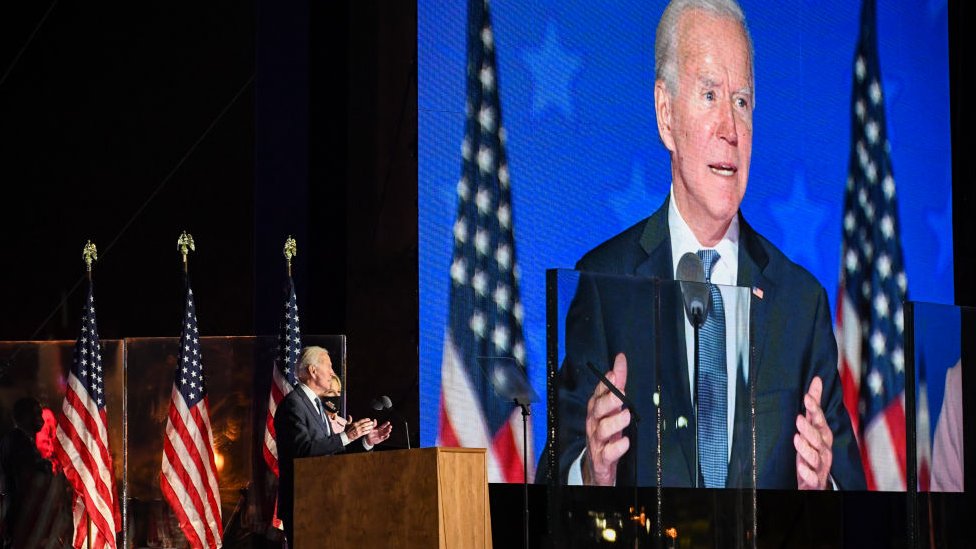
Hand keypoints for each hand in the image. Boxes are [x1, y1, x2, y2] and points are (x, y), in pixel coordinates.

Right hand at [344, 417, 375, 441]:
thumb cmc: (346, 431)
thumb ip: (349, 420)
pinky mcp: (359, 435)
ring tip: (372, 426)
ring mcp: (358, 431)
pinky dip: (367, 431)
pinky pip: (364, 432)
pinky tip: (369, 430)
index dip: (366, 420)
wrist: (345, 436)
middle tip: (372, 422)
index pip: (361, 421)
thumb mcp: (347, 424)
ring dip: (369, 427)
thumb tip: (349, 416)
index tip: (369, 419)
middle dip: (369, 423)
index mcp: (355, 424)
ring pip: (365, 428)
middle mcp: (357, 427)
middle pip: (364, 424)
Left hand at [365, 421, 392, 445]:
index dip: (386, 424)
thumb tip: (375, 419)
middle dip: (388, 428)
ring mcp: (382, 435)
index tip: (388, 422)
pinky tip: (388, 435)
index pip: (383, 426)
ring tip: (389, 430)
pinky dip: (386, 436)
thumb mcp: (372, 428)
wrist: (369, 439)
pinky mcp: (382, 439)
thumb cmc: (370, 433)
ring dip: (388, 431)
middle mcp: (381, 432)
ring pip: (386, 433)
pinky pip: (385, 438)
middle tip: (390, 426)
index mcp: (379, 428)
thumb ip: (374, 424)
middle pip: (386, 429)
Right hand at [582, 353, 630, 485]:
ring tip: (626, 415)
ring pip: (602, 430)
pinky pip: (608, 453)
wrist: (597, 466)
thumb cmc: (606, 432)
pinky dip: (616, 448)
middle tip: (621, 394)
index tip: (614, 374)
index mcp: (596, 410)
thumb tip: (620, 360)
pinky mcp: (602, 458)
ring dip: (614, 422)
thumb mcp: (611, 407)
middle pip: (598, 410)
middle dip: (608, 401)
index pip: (598, 394)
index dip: (605, 385)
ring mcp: (597, 441)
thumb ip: (617, 384)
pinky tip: (625, 442)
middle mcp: (594, 423)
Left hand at [794, 376, 832, 489]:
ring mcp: (820, 465)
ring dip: (806, 448)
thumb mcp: (811, 426)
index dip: (815, 409)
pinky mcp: (815, 480)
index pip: (819, 420)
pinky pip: (813, 477)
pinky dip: (807, 472)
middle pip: (819, 439)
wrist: (816, 480)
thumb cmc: (813, 449)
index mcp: (822, 436)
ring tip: (797, 438)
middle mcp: (823, 449)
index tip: (807, 397)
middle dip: (810, 429)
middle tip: (798, 419)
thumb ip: (813, 406)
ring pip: (816, 457)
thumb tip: (816, 380)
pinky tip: (800, 467)